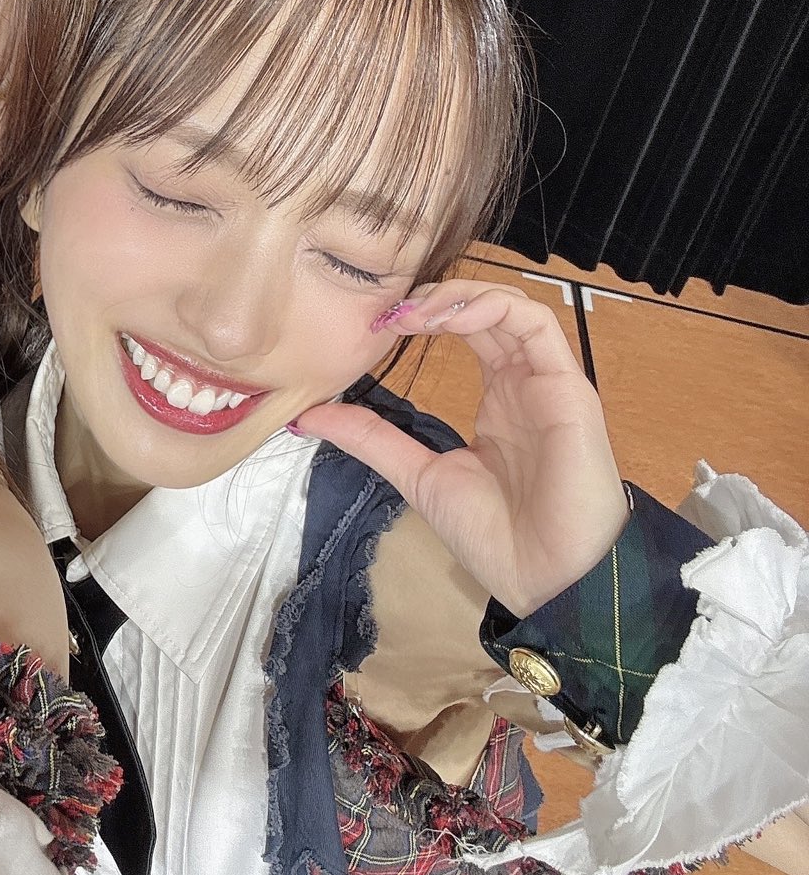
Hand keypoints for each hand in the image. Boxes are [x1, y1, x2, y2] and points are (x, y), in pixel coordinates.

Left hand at [296, 278, 629, 616]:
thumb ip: (371, 438)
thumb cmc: (496, 536)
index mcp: (498, 399)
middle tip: (388, 311)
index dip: (423, 316)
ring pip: (511, 306)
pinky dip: (493, 308)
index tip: (377, 326)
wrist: (544, 578)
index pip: (466, 330)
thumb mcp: (418, 475)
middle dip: (435, 298)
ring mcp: (546, 382)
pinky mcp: (567, 386)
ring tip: (413, 313)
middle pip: (486, 309)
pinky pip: (537, 325)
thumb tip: (308, 415)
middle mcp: (524, 382)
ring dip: (460, 296)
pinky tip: (452, 317)